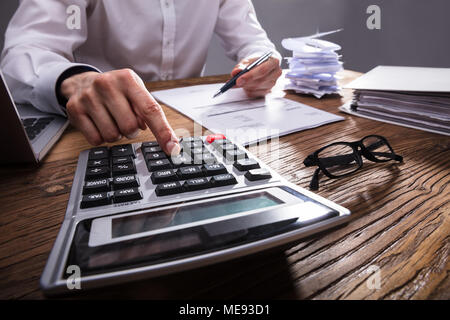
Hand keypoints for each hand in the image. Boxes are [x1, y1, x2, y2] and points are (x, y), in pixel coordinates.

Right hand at [60, 68, 180, 154]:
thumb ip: (149, 111)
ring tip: (112, 120)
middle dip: (132, 131)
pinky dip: (102, 138)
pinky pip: (96, 139)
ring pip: (112, 135)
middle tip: (127, 122)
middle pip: (130, 127)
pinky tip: (100, 124)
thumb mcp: (135, 91)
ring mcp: (89, 97)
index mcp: (127, 79)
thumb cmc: (117, 90)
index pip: (150, 110)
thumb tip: (167, 139)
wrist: (82, 82)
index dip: (163, 132)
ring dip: (117, 135)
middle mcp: (107, 84)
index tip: (173, 148)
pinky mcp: (75, 110)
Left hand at [231, 56, 281, 97]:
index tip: (239, 80)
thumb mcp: (247, 61)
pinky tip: (245, 86)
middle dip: (246, 83)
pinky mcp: (268, 91)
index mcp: (274, 62)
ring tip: (239, 82)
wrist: (260, 64)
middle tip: (235, 83)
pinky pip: (256, 94)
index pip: (263, 70)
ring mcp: (273, 83)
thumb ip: (240, 66)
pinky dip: (248, 91)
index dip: (250, 76)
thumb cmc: (255, 62)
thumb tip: (236, 72)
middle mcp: (276, 73)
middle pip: (260, 81)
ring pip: (257, 88)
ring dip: (246, 86)